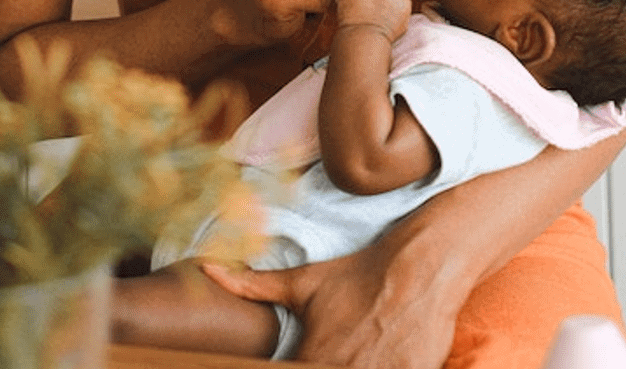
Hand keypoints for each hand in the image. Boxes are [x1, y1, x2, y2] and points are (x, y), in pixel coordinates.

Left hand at [203, 231, 459, 368]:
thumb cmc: (359, 275)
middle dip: (327, 364)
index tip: (300, 357)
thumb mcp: (303, 283)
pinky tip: (380, 358)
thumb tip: (208, 270)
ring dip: (355, 367)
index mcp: (311, 360)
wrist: (418, 268)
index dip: (292, 368)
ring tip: (357, 352)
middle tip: (334, 350)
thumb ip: (252, 286)